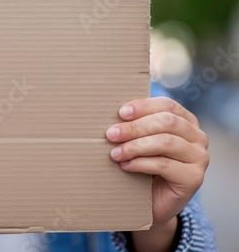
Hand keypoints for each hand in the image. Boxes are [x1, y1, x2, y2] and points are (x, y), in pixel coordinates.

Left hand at [106, 97, 208, 250]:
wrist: (153, 203)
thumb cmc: (144, 168)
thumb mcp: (142, 142)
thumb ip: (137, 127)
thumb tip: (115, 117)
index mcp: (186, 122)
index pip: (167, 105)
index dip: (143, 106)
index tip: (120, 113)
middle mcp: (198, 137)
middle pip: (166, 122)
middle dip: (135, 127)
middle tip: (111, 134)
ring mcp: (199, 158)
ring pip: (165, 142)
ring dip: (135, 146)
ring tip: (115, 153)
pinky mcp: (194, 178)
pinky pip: (164, 165)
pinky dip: (140, 163)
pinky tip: (125, 166)